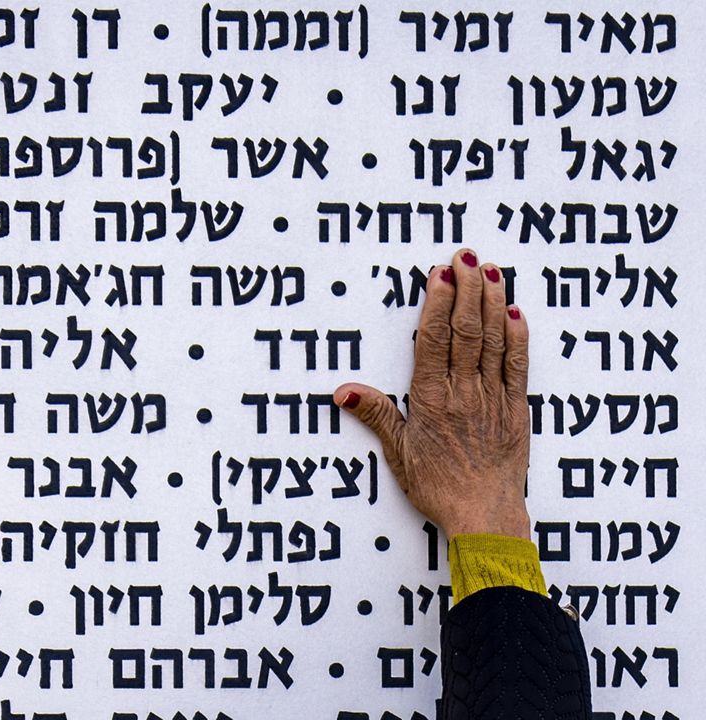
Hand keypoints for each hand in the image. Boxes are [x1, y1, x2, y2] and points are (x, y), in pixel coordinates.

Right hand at [334, 249, 530, 538]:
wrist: (484, 517)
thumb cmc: (438, 488)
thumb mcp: (398, 453)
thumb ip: (374, 415)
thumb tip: (343, 390)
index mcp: (432, 401)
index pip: (435, 341)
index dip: (439, 303)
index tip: (440, 273)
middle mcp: (464, 394)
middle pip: (467, 331)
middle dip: (467, 289)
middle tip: (466, 257)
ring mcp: (493, 399)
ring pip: (494, 340)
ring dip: (493, 302)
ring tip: (491, 270)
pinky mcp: (516, 409)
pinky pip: (518, 365)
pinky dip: (518, 336)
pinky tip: (515, 311)